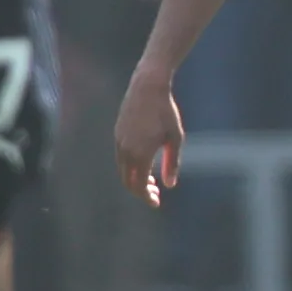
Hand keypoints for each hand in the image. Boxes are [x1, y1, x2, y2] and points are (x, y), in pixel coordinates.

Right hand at [114, 69, 185, 207]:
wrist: (147, 87)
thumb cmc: (165, 112)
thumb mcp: (175, 138)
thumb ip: (172, 163)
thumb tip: (170, 185)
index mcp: (140, 154)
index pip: (139, 185)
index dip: (147, 197)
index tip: (156, 203)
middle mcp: (125, 150)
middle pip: (127, 181)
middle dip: (140, 191)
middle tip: (155, 194)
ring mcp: (119, 141)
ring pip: (122, 170)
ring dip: (134, 179)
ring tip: (151, 180)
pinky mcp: (117, 133)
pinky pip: (120, 158)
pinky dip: (130, 167)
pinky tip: (143, 164)